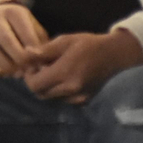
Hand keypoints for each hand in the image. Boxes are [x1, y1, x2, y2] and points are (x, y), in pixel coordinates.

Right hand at [0, 2, 48, 77]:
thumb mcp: (31, 27)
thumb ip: (39, 44)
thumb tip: (41, 67)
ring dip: (8, 68)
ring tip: (16, 73)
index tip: (38, 63)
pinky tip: (3, 72)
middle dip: (20, 60)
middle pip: (7, 41)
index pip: (25, 33)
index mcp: (13, 12)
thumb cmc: (17, 27)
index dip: (34, 52)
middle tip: (27, 70)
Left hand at [24, 30, 142, 102]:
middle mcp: (70, 90)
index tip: (33, 64)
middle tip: (41, 67)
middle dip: (36, 81)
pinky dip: (58, 91)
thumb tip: (25, 54)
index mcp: (64, 74)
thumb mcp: (65, 41)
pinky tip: (65, 77)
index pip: (34, 85)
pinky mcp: (85, 101)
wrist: (117, 55)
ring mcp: (79, 98)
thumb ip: (44, 50)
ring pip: (51, 98)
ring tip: (54, 71)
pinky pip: (63, 99)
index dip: (28, 75)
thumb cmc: (89, 44)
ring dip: (47, 86)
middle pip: (40, 94)